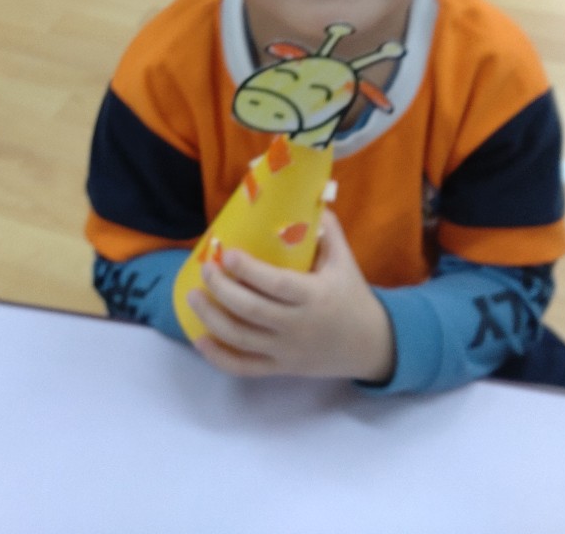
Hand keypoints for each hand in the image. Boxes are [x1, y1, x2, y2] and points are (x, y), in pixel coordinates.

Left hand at [186, 209, 395, 382]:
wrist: (371, 346)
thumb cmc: (352, 296)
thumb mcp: (344, 261)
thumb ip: (326, 229)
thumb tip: (304, 196)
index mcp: (314, 296)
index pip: (276, 284)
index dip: (248, 270)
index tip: (227, 253)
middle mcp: (298, 326)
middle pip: (251, 311)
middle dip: (222, 289)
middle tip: (205, 268)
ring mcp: (286, 350)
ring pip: (241, 339)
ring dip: (211, 318)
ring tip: (193, 296)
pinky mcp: (280, 368)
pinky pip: (244, 368)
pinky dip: (219, 357)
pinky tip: (200, 339)